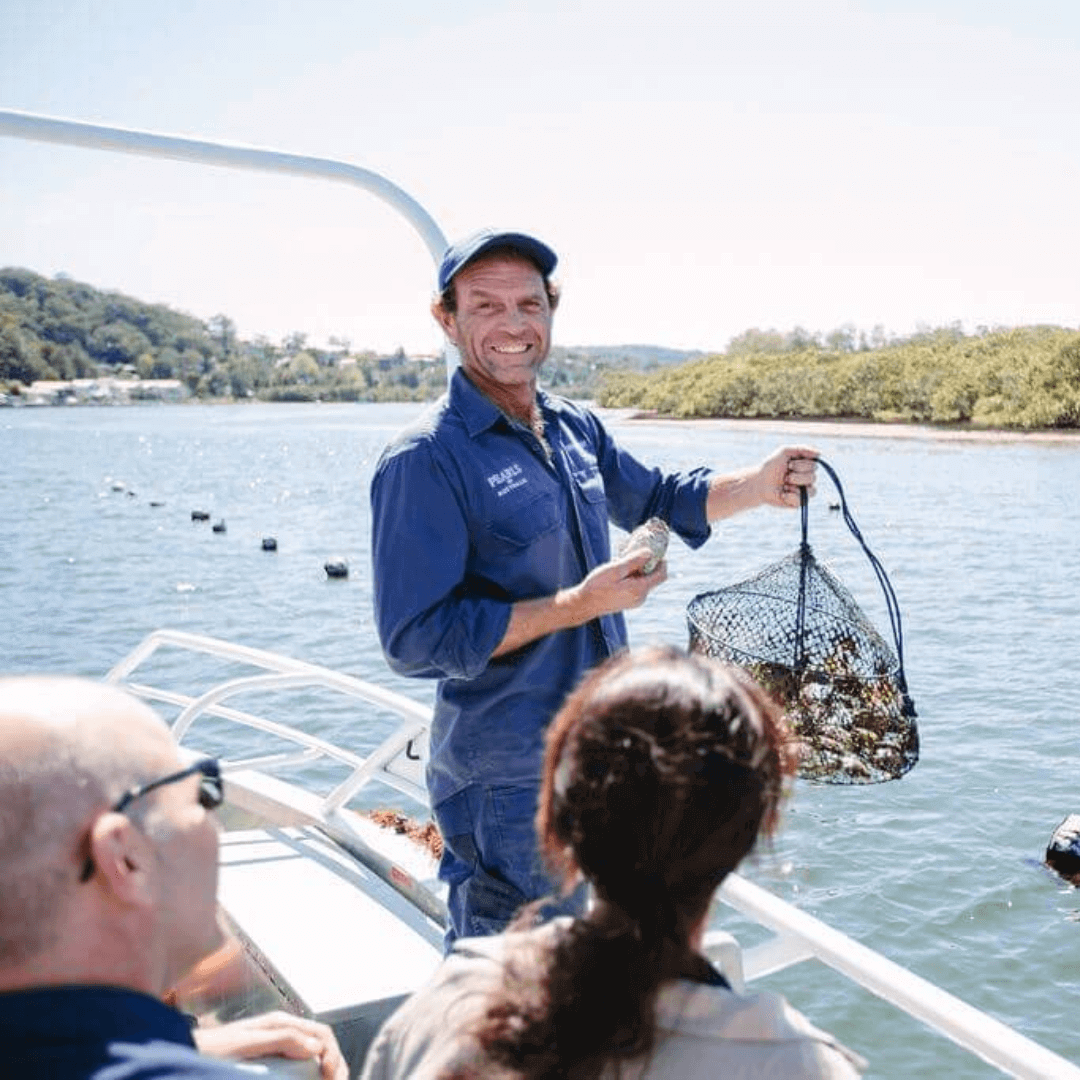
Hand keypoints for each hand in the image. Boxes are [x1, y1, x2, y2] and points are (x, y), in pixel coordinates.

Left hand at [193, 1011, 347, 1079]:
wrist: (186, 1055)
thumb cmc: (211, 1050)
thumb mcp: (245, 1043)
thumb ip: (280, 1039)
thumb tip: (316, 1047)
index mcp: (281, 1023)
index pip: (321, 1033)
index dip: (333, 1054)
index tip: (331, 1078)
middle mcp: (283, 1031)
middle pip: (321, 1044)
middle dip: (335, 1064)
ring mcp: (276, 1046)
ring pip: (313, 1055)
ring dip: (326, 1070)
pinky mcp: (269, 1062)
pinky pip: (298, 1066)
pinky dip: (311, 1075)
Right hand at [575, 548, 667, 618]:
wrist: (584, 604)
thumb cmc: (597, 586)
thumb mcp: (615, 570)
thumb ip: (634, 561)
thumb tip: (650, 552)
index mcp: (640, 589)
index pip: (662, 574)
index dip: (662, 561)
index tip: (653, 550)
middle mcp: (641, 597)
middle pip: (653, 577)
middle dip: (647, 563)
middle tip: (634, 552)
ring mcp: (635, 601)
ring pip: (644, 580)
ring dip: (638, 569)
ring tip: (622, 560)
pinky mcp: (629, 601)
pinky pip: (637, 586)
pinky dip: (632, 576)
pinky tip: (619, 571)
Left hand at [754, 446, 817, 508]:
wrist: (758, 483)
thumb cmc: (772, 466)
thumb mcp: (785, 452)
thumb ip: (802, 449)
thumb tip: (819, 453)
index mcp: (807, 466)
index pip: (815, 465)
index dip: (802, 465)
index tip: (789, 464)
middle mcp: (808, 478)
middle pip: (813, 477)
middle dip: (797, 476)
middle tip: (785, 476)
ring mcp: (804, 491)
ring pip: (812, 491)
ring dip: (794, 486)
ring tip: (784, 485)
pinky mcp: (798, 502)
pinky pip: (803, 501)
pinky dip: (791, 496)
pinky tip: (782, 494)